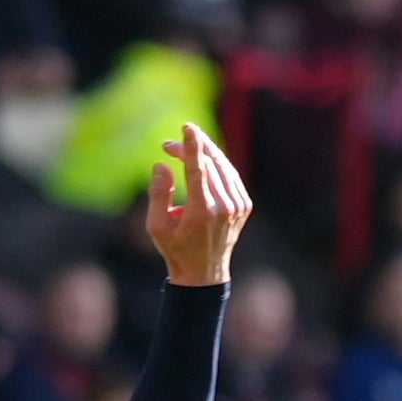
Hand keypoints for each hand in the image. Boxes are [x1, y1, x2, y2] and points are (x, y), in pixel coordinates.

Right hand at [143, 123, 253, 284]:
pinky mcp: (244, 206)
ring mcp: (238, 206)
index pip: (199, 170)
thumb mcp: (157, 225)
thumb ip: (158, 193)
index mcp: (203, 212)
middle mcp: (224, 207)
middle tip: (169, 145)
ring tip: (184, 146)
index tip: (188, 127)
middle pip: (209, 164)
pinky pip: (231, 176)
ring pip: (223, 166)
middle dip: (190, 148)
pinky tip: (203, 160)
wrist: (204, 272)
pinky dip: (217, 164)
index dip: (193, 146)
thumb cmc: (175, 248)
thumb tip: (163, 164)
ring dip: (204, 152)